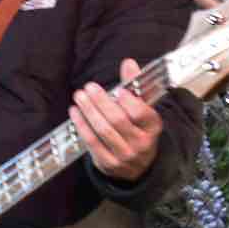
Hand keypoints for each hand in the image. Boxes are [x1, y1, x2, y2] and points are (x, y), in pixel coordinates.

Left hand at [71, 57, 163, 181]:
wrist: (138, 165)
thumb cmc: (138, 129)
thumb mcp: (143, 108)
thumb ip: (135, 86)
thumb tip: (128, 62)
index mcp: (153, 127)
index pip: (142, 114)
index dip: (129, 102)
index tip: (117, 90)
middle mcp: (142, 143)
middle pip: (118, 121)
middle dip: (101, 102)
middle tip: (88, 87)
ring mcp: (125, 156)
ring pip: (103, 131)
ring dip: (89, 112)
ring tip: (79, 97)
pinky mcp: (108, 164)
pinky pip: (92, 142)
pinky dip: (82, 126)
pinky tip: (75, 113)